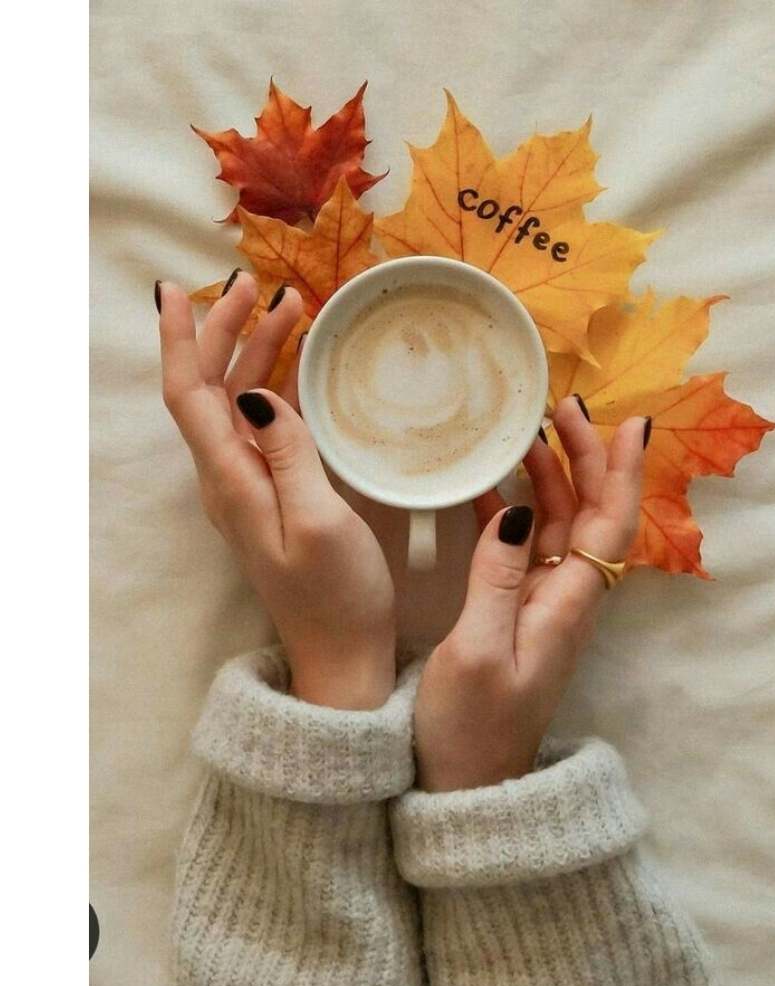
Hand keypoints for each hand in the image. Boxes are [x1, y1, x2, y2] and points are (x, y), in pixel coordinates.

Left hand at [156, 274, 395, 709]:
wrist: (342, 658)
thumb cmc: (338, 597)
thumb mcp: (318, 522)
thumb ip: (287, 455)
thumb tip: (256, 393)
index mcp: (231, 482)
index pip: (188, 395)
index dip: (179, 338)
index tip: (179, 289)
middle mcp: (229, 480)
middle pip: (209, 389)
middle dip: (227, 330)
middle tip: (262, 287)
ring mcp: (249, 488)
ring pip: (237, 403)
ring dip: (254, 353)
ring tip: (291, 310)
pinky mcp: (272, 497)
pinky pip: (261, 426)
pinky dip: (274, 384)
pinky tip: (297, 369)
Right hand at [414, 397, 647, 790]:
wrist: (470, 788)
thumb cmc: (471, 728)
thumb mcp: (478, 651)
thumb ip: (498, 579)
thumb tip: (520, 511)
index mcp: (568, 605)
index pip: (611, 523)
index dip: (623, 469)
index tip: (630, 420)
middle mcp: (568, 599)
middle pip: (592, 515)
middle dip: (584, 457)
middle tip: (557, 407)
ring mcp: (546, 606)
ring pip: (562, 526)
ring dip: (552, 477)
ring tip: (526, 433)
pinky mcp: (523, 614)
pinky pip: (530, 549)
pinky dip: (517, 510)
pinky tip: (492, 489)